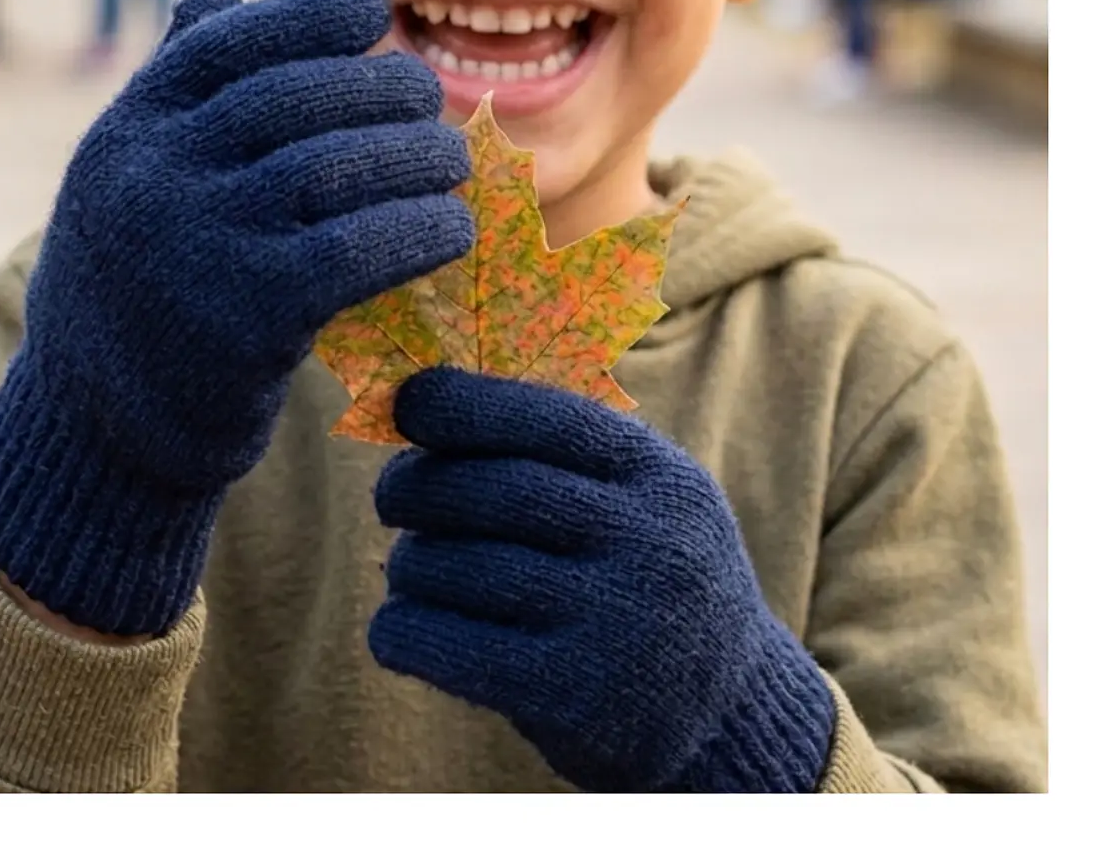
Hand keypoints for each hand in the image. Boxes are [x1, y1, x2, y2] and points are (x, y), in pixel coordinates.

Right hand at [0, 0, 474, 635]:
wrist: (96, 424)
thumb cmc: (136, 279)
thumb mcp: (128, 172)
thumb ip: (176, 87)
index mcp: (130, 128)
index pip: (228, 41)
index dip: (309, 16)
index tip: (372, 13)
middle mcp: (155, 174)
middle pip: (293, 98)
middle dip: (378, 87)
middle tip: (427, 98)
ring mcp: (201, 243)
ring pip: (334, 167)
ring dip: (414, 156)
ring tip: (452, 161)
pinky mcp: (250, 318)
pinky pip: (357, 250)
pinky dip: (418, 229)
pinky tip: (452, 228)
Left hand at [369, 367, 835, 791]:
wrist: (727, 717)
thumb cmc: (645, 581)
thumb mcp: (643, 501)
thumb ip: (560, 454)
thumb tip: (425, 398)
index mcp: (662, 479)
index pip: (552, 418)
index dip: (465, 403)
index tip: (408, 402)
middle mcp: (649, 546)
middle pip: (497, 491)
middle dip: (418, 485)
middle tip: (390, 495)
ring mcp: (615, 625)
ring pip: (461, 568)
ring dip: (409, 564)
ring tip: (410, 568)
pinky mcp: (575, 699)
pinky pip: (448, 647)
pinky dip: (402, 631)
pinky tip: (400, 630)